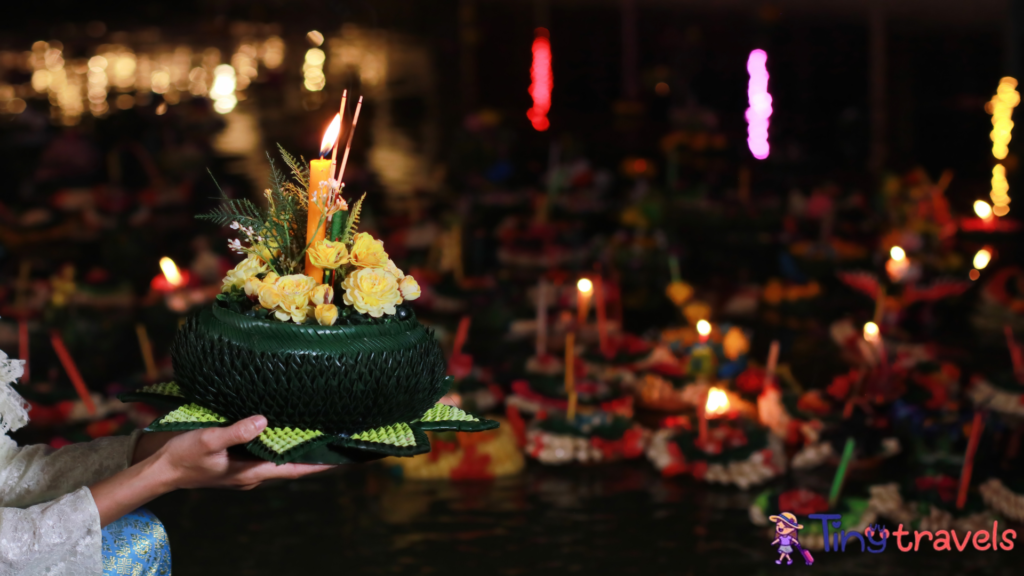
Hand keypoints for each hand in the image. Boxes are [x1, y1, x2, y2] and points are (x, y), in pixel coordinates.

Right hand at [92, 415, 333, 526]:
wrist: (159, 470)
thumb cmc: (182, 456)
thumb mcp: (208, 440)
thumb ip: (236, 432)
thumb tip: (263, 420)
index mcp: (250, 473)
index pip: (293, 470)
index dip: (318, 465)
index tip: (341, 459)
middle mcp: (251, 474)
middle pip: (289, 466)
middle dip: (312, 455)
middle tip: (336, 440)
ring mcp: (244, 470)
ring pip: (277, 460)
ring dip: (295, 449)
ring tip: (318, 433)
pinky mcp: (235, 463)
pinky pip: (263, 455)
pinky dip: (277, 444)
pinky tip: (283, 430)